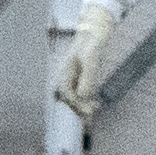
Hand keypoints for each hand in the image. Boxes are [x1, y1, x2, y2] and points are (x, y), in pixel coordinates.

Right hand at [48, 0, 125, 122]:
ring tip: (92, 118)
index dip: (78, 105)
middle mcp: (62, 77)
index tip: (90, 111)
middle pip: (68, 100)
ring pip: (72, 99)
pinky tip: (93, 106)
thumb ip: (88, 77)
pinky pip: (76, 94)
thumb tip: (83, 96)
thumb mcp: (92, 59)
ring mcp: (68, 79)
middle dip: (78, 110)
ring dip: (81, 108)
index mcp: (63, 73)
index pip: (67, 95)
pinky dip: (83, 102)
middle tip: (90, 122)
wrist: (93, 32)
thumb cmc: (91, 44)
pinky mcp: (74, 80)